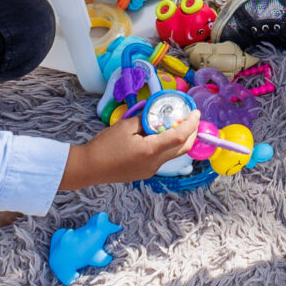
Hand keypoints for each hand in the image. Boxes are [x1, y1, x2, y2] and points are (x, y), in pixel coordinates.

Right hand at [65, 111, 200, 188]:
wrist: (89, 168)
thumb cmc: (104, 146)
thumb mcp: (126, 126)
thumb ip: (145, 119)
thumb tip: (156, 114)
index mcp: (151, 151)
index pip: (180, 136)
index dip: (191, 124)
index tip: (196, 112)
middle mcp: (155, 163)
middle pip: (183, 148)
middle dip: (192, 132)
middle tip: (191, 118)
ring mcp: (151, 170)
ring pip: (174, 154)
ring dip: (180, 139)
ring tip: (176, 123)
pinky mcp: (145, 173)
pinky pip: (163, 158)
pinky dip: (168, 145)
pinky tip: (160, 135)